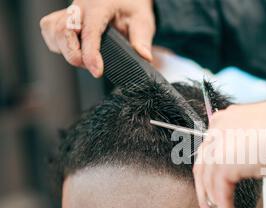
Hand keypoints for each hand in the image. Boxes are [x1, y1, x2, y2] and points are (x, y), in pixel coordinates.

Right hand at [40, 0, 154, 77]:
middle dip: (74, 54)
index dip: (90, 54)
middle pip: (63, 31)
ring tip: (84, 59)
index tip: (97, 71)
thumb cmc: (132, 7)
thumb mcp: (143, 20)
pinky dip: (56, 43)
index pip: (90, 31)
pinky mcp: (63, 16)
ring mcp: (70, 10)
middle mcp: (81, 6)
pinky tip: (71, 50)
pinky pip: (49, 29)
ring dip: (65, 50)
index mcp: (100, 6)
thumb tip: (144, 57)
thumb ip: (142, 39)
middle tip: (92, 67)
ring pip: (53, 30)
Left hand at [193, 99, 265, 207]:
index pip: (209, 151)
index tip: (213, 191)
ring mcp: (218, 146)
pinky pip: (220, 194)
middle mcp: (217, 129)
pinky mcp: (224, 164)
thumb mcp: (263, 131)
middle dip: (206, 193)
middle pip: (203, 168)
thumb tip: (247, 161)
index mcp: (225, 119)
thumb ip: (248, 142)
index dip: (210, 174)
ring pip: (209, 183)